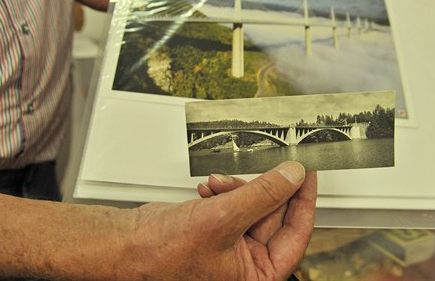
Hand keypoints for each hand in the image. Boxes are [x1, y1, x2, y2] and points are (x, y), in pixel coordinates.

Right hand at [128, 161, 316, 279]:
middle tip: (270, 164)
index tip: (307, 173)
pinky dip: (224, 192)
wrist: (127, 246)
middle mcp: (247, 264)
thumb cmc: (163, 255)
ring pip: (253, 205)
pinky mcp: (216, 230)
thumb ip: (262, 195)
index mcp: (257, 275)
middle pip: (274, 216)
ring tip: (220, 183)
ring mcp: (232, 246)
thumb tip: (291, 177)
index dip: (304, 199)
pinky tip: (209, 189)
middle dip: (264, 189)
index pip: (296, 234)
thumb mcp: (223, 219)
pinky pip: (234, 204)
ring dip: (239, 188)